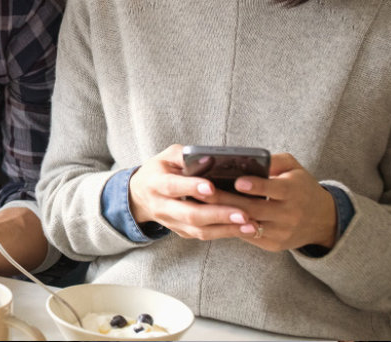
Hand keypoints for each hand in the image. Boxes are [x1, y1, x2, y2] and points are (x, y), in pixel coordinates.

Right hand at [129, 144, 256, 239]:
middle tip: (244, 213)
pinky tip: (244, 228)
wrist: (140, 196)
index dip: (191, 187)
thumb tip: (210, 158)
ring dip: (227, 228)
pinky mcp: (182, 231)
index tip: (211, 187)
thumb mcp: (166, 156)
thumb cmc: (160, 170)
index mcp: (155, 182)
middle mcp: (161, 206)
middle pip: (190, 214)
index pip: (173, 186)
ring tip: (251, 224)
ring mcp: (171, 222)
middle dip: (218, 214)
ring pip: (199, 230)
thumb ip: (185, 155)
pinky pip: (204, 235)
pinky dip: (225, 232)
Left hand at [205, 153, 337, 250]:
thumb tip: (249, 158)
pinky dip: (230, 227)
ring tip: (200, 205)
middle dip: (226, 200)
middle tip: (201, 191)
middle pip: (253, 209)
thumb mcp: (294, 169)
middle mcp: (289, 214)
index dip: (256, 186)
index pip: (274, 189)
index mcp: (293, 192)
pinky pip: (247, 236)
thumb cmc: (300, 187)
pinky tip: (212, 217)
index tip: (238, 181)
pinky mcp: (273, 245)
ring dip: (223, 216)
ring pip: (247, 225)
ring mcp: (281, 232)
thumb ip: (274, 161)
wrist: (322, 220)